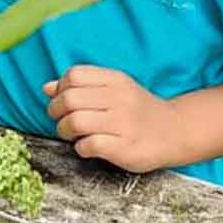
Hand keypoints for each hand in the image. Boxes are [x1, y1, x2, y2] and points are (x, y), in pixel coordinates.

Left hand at [43, 66, 187, 172]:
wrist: (175, 131)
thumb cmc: (138, 110)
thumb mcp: (114, 89)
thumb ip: (82, 86)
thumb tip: (47, 87)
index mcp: (115, 80)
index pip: (74, 75)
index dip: (60, 88)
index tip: (62, 99)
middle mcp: (119, 98)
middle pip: (69, 99)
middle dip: (55, 111)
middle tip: (61, 120)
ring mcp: (123, 123)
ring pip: (76, 122)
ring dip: (65, 130)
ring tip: (71, 134)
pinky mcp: (125, 148)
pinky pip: (89, 145)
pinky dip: (80, 148)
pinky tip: (87, 147)